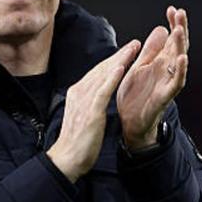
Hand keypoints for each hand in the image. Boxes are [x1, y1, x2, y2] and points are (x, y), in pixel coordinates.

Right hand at [47, 40, 140, 182]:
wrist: (67, 158)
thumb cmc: (76, 141)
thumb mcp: (81, 115)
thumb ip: (88, 102)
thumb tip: (97, 95)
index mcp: (77, 93)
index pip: (97, 72)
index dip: (112, 60)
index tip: (125, 52)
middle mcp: (79, 92)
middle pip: (102, 69)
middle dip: (119, 55)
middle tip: (134, 44)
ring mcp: (85, 100)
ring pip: (104, 75)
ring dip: (119, 60)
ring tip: (133, 49)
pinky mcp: (91, 110)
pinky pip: (103, 90)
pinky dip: (112, 77)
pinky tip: (121, 67)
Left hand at [117, 6, 189, 149]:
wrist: (130, 122)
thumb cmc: (135, 95)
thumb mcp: (140, 66)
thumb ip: (150, 49)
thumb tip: (161, 29)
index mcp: (160, 62)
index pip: (170, 39)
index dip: (173, 24)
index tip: (172, 9)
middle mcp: (167, 70)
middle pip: (178, 46)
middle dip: (180, 29)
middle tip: (181, 13)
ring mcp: (168, 82)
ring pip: (179, 61)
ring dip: (180, 46)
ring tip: (180, 30)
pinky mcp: (165, 96)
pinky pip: (176, 82)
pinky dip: (181, 71)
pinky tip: (182, 58)